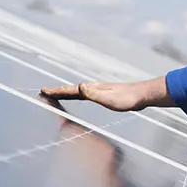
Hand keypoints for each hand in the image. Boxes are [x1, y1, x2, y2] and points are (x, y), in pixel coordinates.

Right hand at [39, 76, 173, 112]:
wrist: (143, 95)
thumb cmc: (128, 99)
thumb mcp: (110, 99)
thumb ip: (94, 94)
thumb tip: (79, 86)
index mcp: (92, 89)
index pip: (70, 90)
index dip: (56, 91)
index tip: (43, 91)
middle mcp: (94, 88)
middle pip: (71, 89)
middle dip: (57, 91)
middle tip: (43, 92)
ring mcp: (100, 90)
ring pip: (77, 91)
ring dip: (65, 92)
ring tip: (56, 94)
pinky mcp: (106, 94)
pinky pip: (85, 94)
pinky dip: (76, 94)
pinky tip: (79, 95)